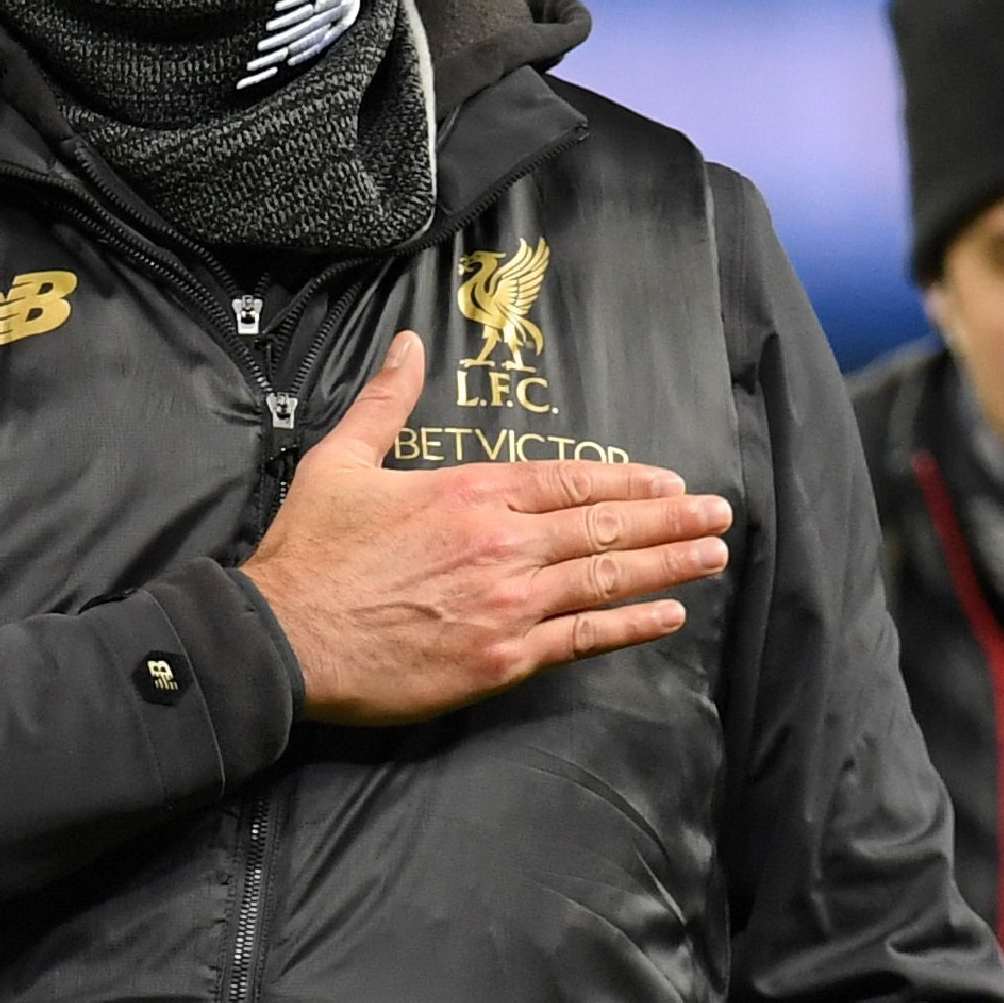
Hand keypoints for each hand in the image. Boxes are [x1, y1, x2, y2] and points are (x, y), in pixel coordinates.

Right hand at [241, 331, 728, 724]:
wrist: (284, 637)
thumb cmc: (310, 552)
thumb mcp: (341, 460)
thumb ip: (385, 402)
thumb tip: (406, 343)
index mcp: (470, 492)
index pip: (569, 480)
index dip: (626, 481)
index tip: (669, 480)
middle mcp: (502, 543)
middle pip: (603, 525)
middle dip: (669, 519)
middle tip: (719, 513)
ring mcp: (508, 604)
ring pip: (605, 578)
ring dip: (667, 565)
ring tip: (713, 554)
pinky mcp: (501, 659)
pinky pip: (583, 640)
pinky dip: (631, 625)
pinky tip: (669, 615)